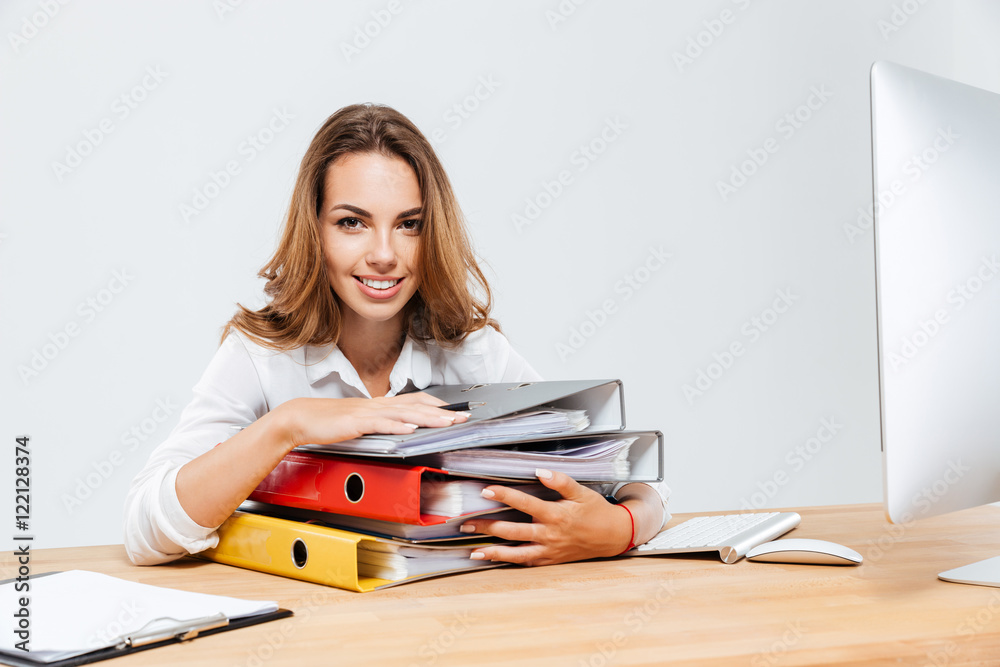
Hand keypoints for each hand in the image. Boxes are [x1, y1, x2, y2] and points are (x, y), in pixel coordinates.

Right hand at [277, 393, 468, 447]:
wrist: (300, 418)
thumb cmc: (329, 421)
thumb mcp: (361, 421)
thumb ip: (381, 423)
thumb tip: (402, 427)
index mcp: (380, 404)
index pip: (414, 400)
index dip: (437, 405)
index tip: (456, 411)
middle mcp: (377, 405)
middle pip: (415, 405)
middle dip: (442, 412)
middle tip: (463, 417)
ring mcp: (367, 412)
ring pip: (404, 412)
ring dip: (428, 417)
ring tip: (447, 422)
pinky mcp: (356, 423)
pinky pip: (380, 423)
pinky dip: (397, 425)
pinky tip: (411, 428)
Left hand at [460, 469, 633, 565]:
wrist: (613, 536)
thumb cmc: (596, 512)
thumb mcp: (582, 492)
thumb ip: (561, 481)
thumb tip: (541, 471)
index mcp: (556, 515)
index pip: (525, 503)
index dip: (505, 496)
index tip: (486, 490)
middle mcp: (549, 535)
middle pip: (513, 531)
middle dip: (488, 527)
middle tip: (466, 523)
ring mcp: (549, 550)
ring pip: (516, 553)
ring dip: (493, 552)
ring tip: (472, 550)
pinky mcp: (550, 560)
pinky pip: (526, 562)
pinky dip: (507, 562)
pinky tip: (491, 559)